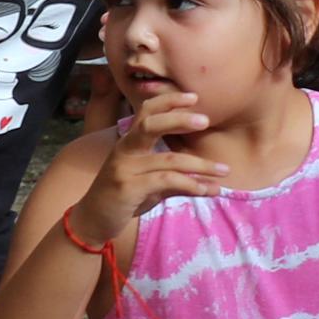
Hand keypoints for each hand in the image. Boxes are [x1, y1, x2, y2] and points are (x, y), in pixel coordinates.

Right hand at [65, 85, 225, 240]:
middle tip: (206, 120)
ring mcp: (124, 169)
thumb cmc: (123, 198)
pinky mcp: (128, 188)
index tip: (193, 97)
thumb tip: (212, 184)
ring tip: (224, 170)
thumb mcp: (152, 185)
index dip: (168, 102)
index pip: (145, 113)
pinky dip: (190, 184)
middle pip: (151, 126)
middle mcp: (124, 151)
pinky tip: (205, 189)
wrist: (93, 220)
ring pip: (168, 159)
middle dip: (179, 119)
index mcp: (129, 144)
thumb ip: (178, 180)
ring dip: (200, 165)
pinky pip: (165, 182)